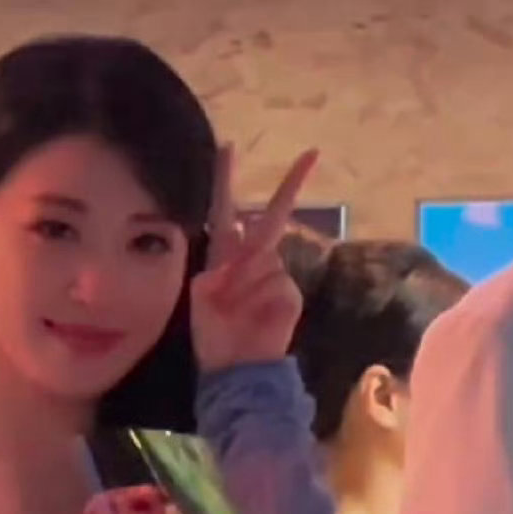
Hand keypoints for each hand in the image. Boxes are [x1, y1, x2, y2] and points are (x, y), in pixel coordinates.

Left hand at [190, 145, 318, 373]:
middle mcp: (254, 259)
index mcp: (226, 256)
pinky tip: (253, 315)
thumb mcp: (201, 297)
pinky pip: (275, 282)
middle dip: (290, 185)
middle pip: (269, 217)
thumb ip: (216, 269)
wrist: (236, 366)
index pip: (225, 211)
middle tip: (311, 154)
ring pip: (263, 260)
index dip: (225, 181)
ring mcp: (276, 275)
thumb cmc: (213, 334)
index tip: (228, 147)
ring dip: (244, 283)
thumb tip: (247, 252)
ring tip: (235, 310)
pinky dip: (259, 297)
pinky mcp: (290, 293)